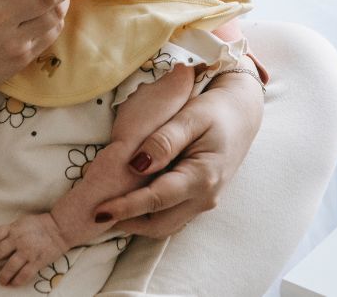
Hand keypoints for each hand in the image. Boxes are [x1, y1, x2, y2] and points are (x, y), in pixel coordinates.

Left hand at [0, 213, 68, 286]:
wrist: (60, 228)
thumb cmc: (42, 224)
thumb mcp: (24, 222)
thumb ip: (12, 230)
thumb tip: (1, 242)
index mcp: (14, 228)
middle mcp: (18, 239)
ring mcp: (27, 251)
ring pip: (10, 267)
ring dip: (3, 276)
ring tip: (1, 281)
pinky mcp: (37, 261)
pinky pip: (24, 274)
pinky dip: (17, 280)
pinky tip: (14, 283)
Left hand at [92, 68, 264, 236]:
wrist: (242, 113)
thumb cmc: (216, 110)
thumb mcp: (190, 117)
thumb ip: (164, 141)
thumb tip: (137, 165)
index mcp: (203, 177)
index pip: (157, 200)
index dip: (125, 207)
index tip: (98, 211)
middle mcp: (205, 198)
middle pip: (158, 224)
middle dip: (126, 222)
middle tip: (95, 214)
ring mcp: (203, 202)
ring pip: (164, 225)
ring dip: (135, 222)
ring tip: (108, 210)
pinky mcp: (198, 199)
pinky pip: (170, 215)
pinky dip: (148, 214)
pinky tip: (129, 201)